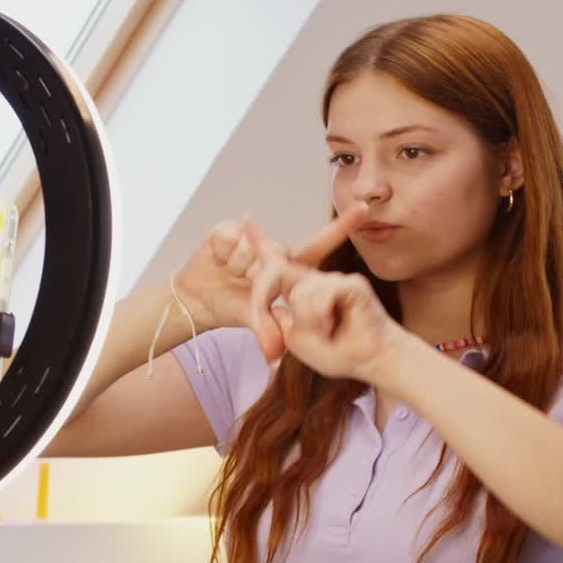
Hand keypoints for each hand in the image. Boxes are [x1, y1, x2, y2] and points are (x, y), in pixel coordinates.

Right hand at [175, 201, 374, 348]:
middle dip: (259, 281)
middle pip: (276, 255)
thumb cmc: (232, 307)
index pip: (320, 245)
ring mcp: (251, 237)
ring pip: (253, 249)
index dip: (343, 226)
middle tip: (244, 286)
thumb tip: (275, 353)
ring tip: (231, 276)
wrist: (196, 301)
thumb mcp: (255, 320)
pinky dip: (223, 257)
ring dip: (238, 269)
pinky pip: (232, 240)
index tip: (365, 209)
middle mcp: (273, 248)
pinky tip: (219, 262)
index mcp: (288, 267)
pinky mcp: (227, 230)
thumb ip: (269, 330)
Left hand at [245, 208, 406, 385]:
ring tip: (328, 333)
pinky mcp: (350, 283)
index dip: (261, 241)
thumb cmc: (336, 353)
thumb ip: (281, 321)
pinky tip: (335, 327)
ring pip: (298, 294)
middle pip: (277, 271)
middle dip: (264, 299)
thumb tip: (279, 302)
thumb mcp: (296, 339)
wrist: (371, 362)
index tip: (246, 220)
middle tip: (283, 338)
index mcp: (301, 290)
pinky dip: (320, 319)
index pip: (277, 264)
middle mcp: (316, 279)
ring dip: (308, 323)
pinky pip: (318, 296)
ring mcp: (334, 279)